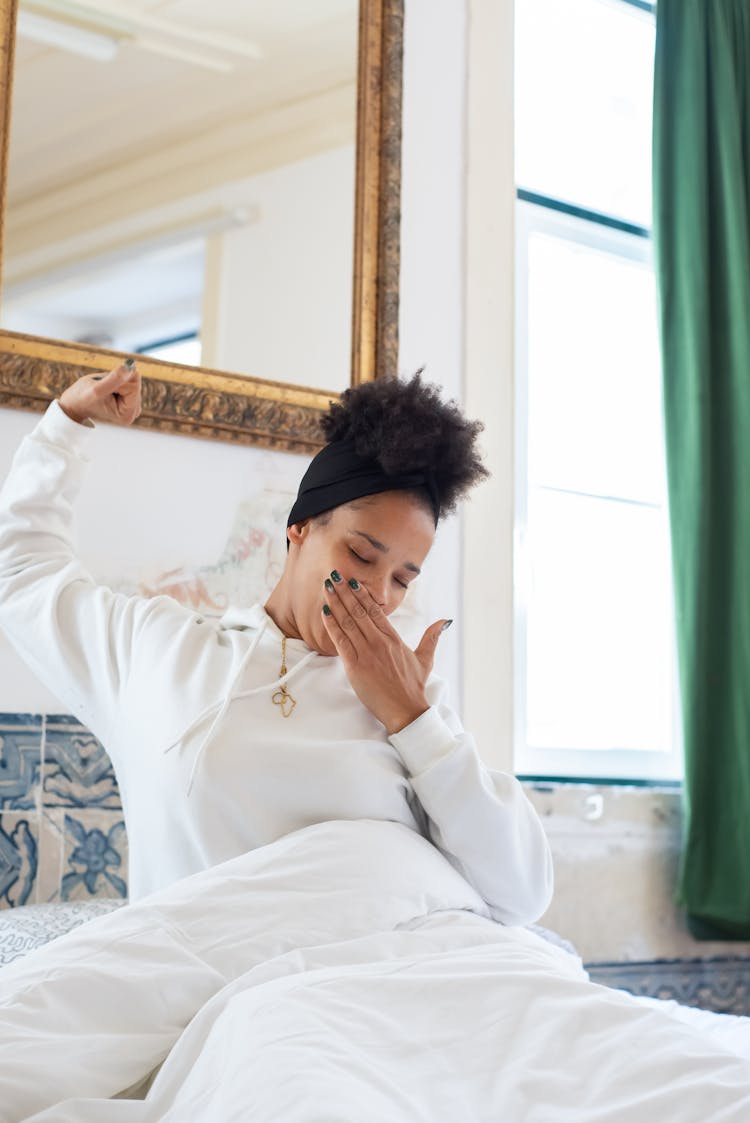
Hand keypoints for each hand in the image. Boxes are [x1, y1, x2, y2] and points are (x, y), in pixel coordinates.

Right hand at [59, 360, 141, 426]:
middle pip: (135, 382)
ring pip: (132, 380)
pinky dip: (118, 380)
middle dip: (118, 381)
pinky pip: (130, 380)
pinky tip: (109, 389)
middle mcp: (134, 412)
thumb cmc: (83, 398)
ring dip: (117, 380)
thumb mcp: (97, 388)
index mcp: (128, 414)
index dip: (118, 381)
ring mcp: (133, 406)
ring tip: (104, 389)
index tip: (105, 388)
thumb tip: (131, 365)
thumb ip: (115, 378)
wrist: (75, 404)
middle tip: (103, 388)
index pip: (134, 386)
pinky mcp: (131, 399)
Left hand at [321, 572, 450, 733]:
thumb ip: (432, 637)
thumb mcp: (425, 659)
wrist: (405, 710)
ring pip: (348, 622)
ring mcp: (366, 653)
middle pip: (359, 611)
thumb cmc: (413, 687)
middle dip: (344, 592)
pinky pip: (340, 640)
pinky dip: (332, 625)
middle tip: (334, 575)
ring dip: (336, 603)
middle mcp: (379, 642)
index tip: (352, 581)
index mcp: (394, 638)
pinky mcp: (355, 666)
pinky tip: (325, 612)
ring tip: (326, 588)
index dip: (362, 594)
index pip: (375, 610)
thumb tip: (445, 621)